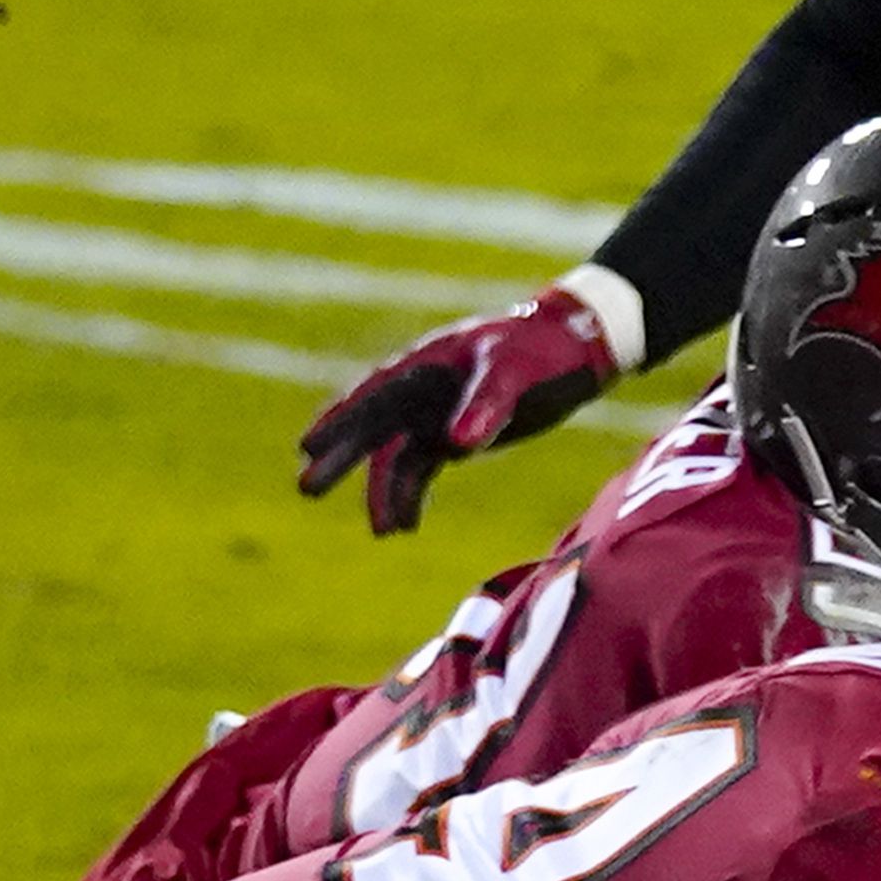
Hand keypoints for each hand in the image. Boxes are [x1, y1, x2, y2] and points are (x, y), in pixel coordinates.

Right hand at [295, 287, 623, 536]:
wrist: (574, 351)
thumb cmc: (539, 350)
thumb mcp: (513, 373)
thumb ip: (483, 406)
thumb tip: (455, 445)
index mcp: (425, 363)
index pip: (372, 393)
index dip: (340, 418)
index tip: (309, 443)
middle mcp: (420, 390)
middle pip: (371, 427)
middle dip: (341, 459)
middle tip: (306, 487)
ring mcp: (435, 414)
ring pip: (396, 457)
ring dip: (384, 491)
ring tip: (381, 530)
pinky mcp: (454, 437)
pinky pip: (421, 469)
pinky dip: (411, 495)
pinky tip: (405, 526)